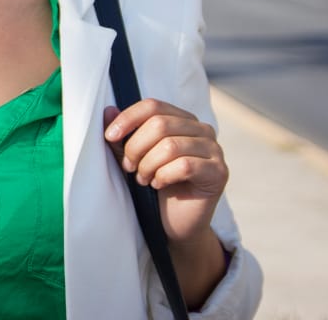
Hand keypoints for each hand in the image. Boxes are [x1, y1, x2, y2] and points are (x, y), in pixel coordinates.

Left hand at [103, 99, 227, 244]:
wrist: (176, 222)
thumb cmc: (155, 185)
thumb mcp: (133, 158)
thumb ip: (122, 136)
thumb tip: (108, 111)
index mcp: (182, 119)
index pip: (153, 106)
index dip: (128, 118)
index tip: (109, 137)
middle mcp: (202, 130)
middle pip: (159, 124)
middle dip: (136, 147)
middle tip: (129, 167)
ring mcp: (214, 150)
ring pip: (170, 145)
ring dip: (148, 165)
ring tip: (143, 178)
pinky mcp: (219, 172)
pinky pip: (185, 166)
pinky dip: (164, 176)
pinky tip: (158, 184)